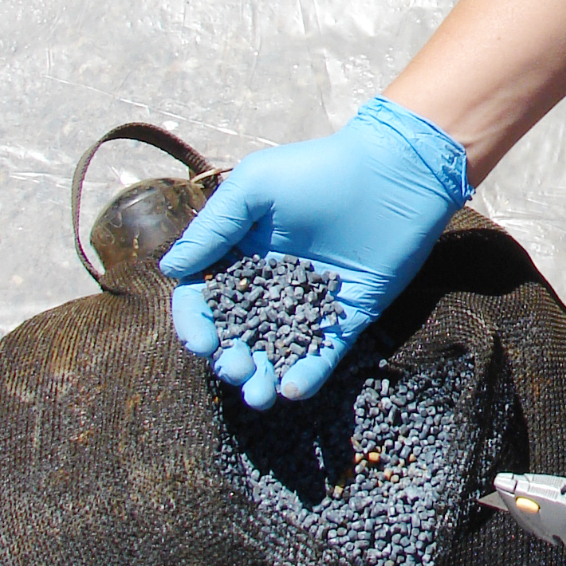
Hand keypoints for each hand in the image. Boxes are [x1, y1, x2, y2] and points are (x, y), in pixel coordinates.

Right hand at [159, 96, 470, 407]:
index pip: (206, 298)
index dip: (196, 323)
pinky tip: (293, 389)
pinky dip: (308, 375)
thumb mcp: (255, 187)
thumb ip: (214, 229)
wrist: (393, 175)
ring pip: (278, 351)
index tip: (201, 341)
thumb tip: (173, 271)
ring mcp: (310, 304)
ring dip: (263, 376)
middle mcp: (272, 285)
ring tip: (259, 393)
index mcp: (241, 255)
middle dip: (231, 358)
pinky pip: (323, 354)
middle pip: (239, 333)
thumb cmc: (319, 171)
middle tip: (236, 369)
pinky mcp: (347, 317)